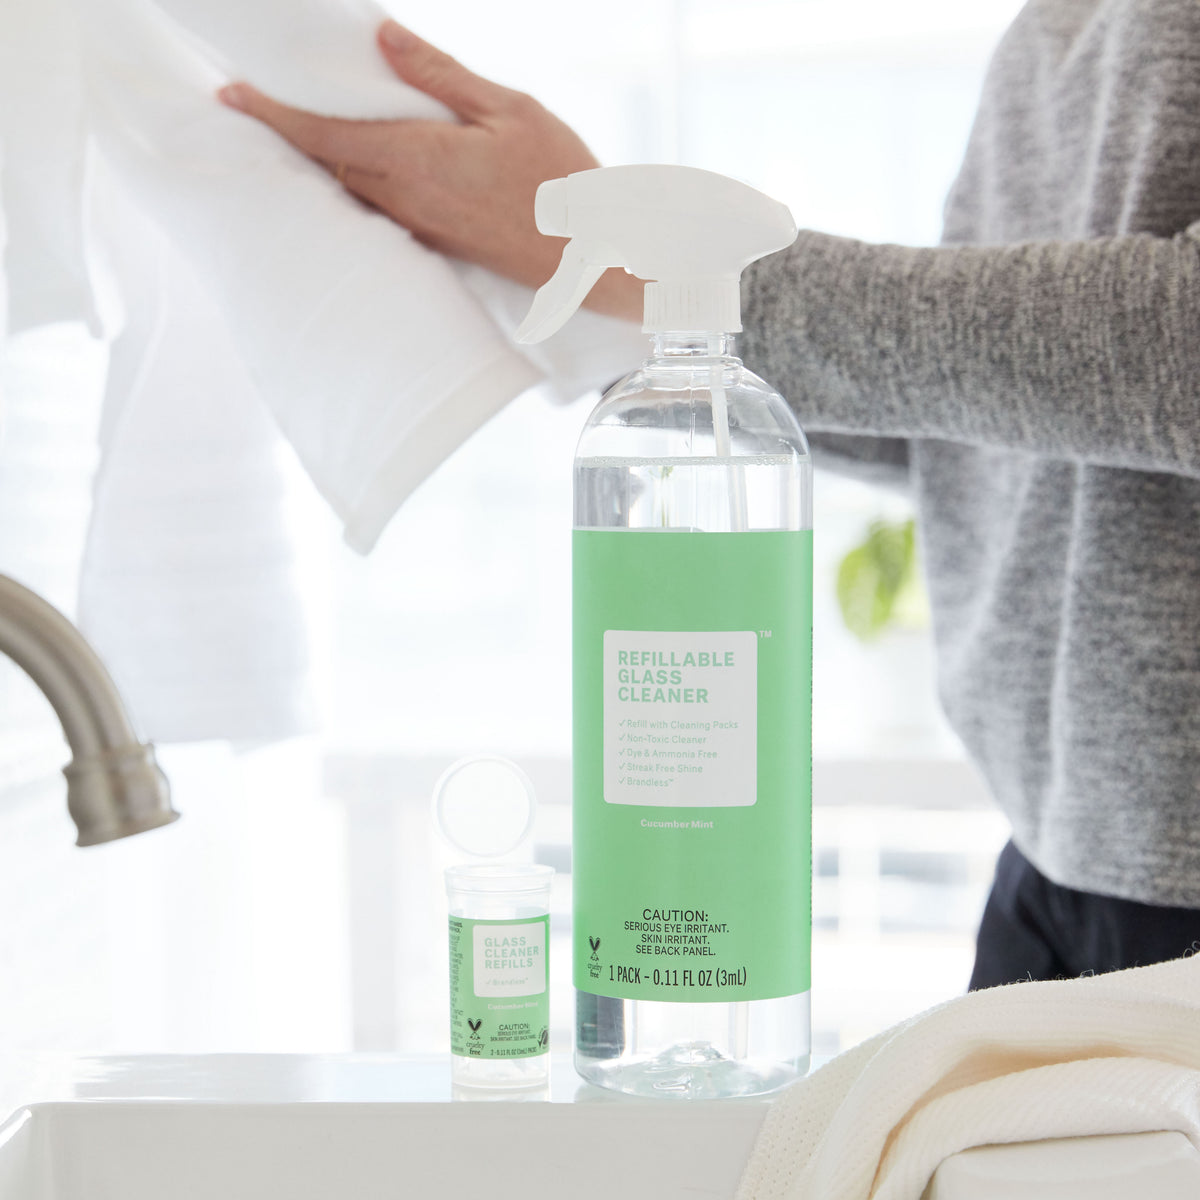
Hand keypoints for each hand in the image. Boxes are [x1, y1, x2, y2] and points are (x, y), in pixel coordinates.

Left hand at [218, 20, 643, 321]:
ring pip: (347, 187)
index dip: (272, 112)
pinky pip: (377, 206)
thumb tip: (386, 41)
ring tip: (292, 127)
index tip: (231, 92)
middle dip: (282, 133)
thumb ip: (442, 76)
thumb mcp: (509, 109)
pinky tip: (354, 162)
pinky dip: (352, 179)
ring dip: (315, 158)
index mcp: (417, 159)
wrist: (594, 255)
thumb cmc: (561, 180)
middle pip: (324, 162)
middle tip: (250, 102)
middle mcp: (407, 199)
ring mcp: (419, 226)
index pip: (324, 134)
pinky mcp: (435, 241)